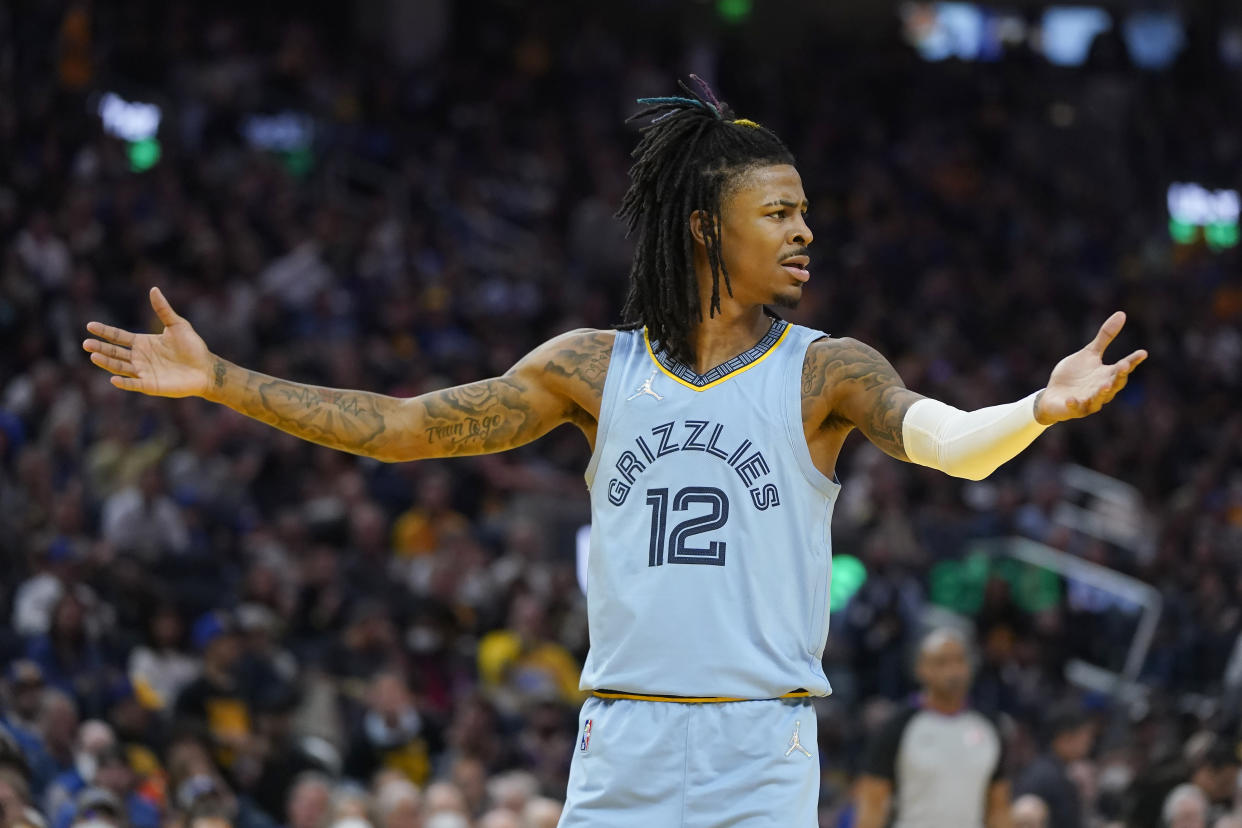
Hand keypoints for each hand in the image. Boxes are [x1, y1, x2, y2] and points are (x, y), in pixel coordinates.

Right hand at [83, 287, 212, 397]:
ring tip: (93, 356)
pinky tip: (113, 379)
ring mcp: (143, 372)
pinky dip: (124, 382)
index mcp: (142, 343)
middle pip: (114, 352)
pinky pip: (134, 384)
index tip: (90, 326)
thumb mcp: (177, 325)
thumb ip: (163, 310)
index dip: (105, 331)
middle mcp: (139, 357)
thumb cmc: (193, 347)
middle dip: (100, 347)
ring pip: (119, 367)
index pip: (118, 337)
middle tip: (86, 343)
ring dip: (106, 363)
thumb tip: (154, 289)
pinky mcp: (151, 385)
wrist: (206, 368)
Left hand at [1035, 311, 1146, 424]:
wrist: (1053, 395)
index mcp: (1107, 375)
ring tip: (1105, 385)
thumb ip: (1105, 337)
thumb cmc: (1074, 375)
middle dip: (1119, 376)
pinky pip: (1075, 408)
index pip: (1123, 368)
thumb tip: (1121, 313)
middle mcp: (1101, 389)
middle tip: (1123, 366)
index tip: (1143, 352)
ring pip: (1099, 399)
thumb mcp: (1089, 353)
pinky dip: (1074, 404)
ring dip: (1102, 392)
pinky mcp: (1073, 408)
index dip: (1133, 361)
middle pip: (1115, 384)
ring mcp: (1088, 401)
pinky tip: (1071, 398)